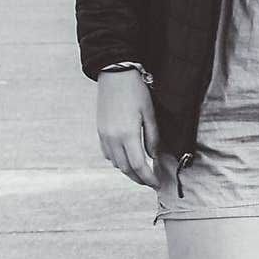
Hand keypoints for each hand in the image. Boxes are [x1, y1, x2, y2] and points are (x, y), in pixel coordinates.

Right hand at [96, 70, 162, 188]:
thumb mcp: (149, 113)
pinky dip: (118, 161)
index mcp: (128, 134)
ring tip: (141, 172)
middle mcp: (113, 139)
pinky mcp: (100, 131)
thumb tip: (154, 157)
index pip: (139, 166)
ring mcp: (104, 136)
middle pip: (126, 169)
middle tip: (151, 182)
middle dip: (139, 179)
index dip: (148, 178)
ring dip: (128, 171)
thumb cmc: (136, 91)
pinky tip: (127, 158)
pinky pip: (108, 154)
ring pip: (116, 163)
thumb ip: (152, 137)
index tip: (157, 183)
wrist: (115, 74)